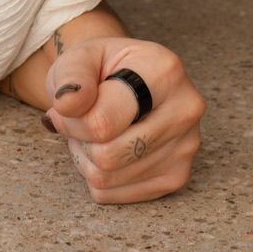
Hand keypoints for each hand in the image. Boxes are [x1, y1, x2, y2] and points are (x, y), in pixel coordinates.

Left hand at [44, 36, 204, 203]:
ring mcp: (186, 147)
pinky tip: (110, 148)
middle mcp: (185, 110)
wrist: (124, 80)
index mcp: (164, 71)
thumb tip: (67, 104)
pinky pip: (114, 194)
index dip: (70, 121)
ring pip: (107, 178)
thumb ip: (71, 76)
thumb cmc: (101, 69)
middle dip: (81, 141)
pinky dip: (99, 177)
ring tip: (96, 132)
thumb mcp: (80, 56)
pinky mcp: (177, 175)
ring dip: (87, 159)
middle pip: (107, 157)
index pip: (102, 124)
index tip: (66, 107)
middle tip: (82, 121)